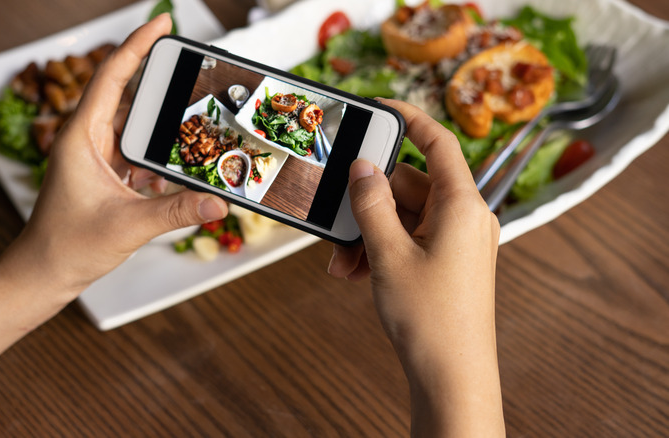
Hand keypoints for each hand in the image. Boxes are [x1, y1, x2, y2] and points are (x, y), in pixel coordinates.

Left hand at [0, 14, 227, 296]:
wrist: (43, 274)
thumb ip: (176, 211)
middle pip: (127, 95)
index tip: (163, 23)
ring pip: (133, 126)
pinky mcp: (105, 176)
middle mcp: (86, 141)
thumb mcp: (128, 226)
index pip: (112, 77)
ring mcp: (95, 158)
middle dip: (160, 83)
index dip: (137, 45)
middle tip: (191, 70)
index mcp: (81, 138)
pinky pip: (136, 152)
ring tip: (192, 122)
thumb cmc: (66, 247)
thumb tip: (217, 202)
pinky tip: (177, 167)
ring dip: (160, 124)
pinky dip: (157, 155)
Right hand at [329, 99, 503, 436]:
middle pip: (410, 186)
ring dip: (370, 233)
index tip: (381, 106)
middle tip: (339, 220)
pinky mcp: (448, 261)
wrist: (451, 375)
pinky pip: (410, 239)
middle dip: (369, 204)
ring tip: (344, 263)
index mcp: (463, 206)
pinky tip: (357, 270)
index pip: (439, 143)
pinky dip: (383, 249)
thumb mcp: (389, 254)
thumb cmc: (432, 319)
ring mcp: (458, 241)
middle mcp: (466, 218)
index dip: (410, 118)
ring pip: (405, 217)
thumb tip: (362, 168)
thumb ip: (372, 205)